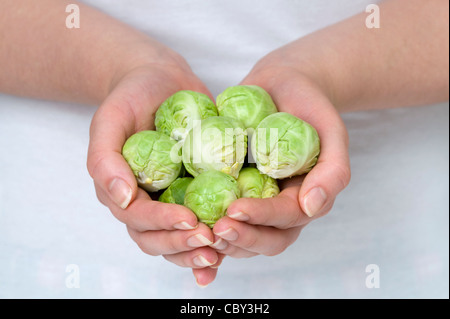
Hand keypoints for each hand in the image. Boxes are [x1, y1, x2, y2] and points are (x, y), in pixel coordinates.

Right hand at [86, 48, 220, 286]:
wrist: (160, 80)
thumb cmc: (131, 97)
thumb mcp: (110, 120)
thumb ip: (105, 159)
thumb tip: (123, 199)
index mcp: (122, 190)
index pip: (138, 219)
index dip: (162, 223)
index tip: (190, 219)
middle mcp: (145, 201)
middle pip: (156, 238)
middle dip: (181, 244)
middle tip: (210, 239)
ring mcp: (170, 199)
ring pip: (177, 239)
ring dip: (197, 251)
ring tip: (221, 251)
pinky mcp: (195, 191)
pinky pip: (202, 220)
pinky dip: (214, 239)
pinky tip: (231, 247)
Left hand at [212, 55, 350, 257]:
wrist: (284, 85)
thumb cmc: (311, 107)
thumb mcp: (332, 133)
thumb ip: (333, 171)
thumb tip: (311, 208)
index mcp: (304, 199)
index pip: (286, 219)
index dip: (262, 219)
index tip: (235, 209)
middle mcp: (279, 206)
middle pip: (265, 240)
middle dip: (241, 238)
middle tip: (213, 230)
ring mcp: (255, 199)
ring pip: (242, 234)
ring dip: (222, 240)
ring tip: (196, 230)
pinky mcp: (232, 188)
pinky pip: (219, 211)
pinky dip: (204, 222)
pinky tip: (183, 219)